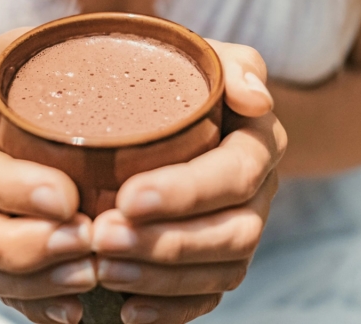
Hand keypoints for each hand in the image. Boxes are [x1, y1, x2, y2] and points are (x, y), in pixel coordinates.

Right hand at [0, 28, 95, 323]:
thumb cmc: (37, 79)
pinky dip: (38, 304)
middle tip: (83, 240)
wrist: (50, 107)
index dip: (7, 189)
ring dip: (32, 280)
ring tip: (89, 275)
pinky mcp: (3, 257)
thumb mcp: (19, 54)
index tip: (66, 197)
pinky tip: (75, 308)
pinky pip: (6, 293)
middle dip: (18, 245)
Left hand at [92, 41, 286, 323]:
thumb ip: (235, 67)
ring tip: (105, 268)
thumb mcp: (208, 61)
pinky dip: (169, 308)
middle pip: (231, 233)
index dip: (186, 192)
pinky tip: (127, 308)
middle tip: (104, 237)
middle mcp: (255, 194)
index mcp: (256, 145)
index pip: (233, 174)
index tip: (129, 197)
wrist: (176, 112)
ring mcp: (238, 229)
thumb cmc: (186, 84)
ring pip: (219, 270)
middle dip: (167, 242)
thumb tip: (255, 99)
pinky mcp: (217, 260)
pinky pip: (207, 295)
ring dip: (161, 278)